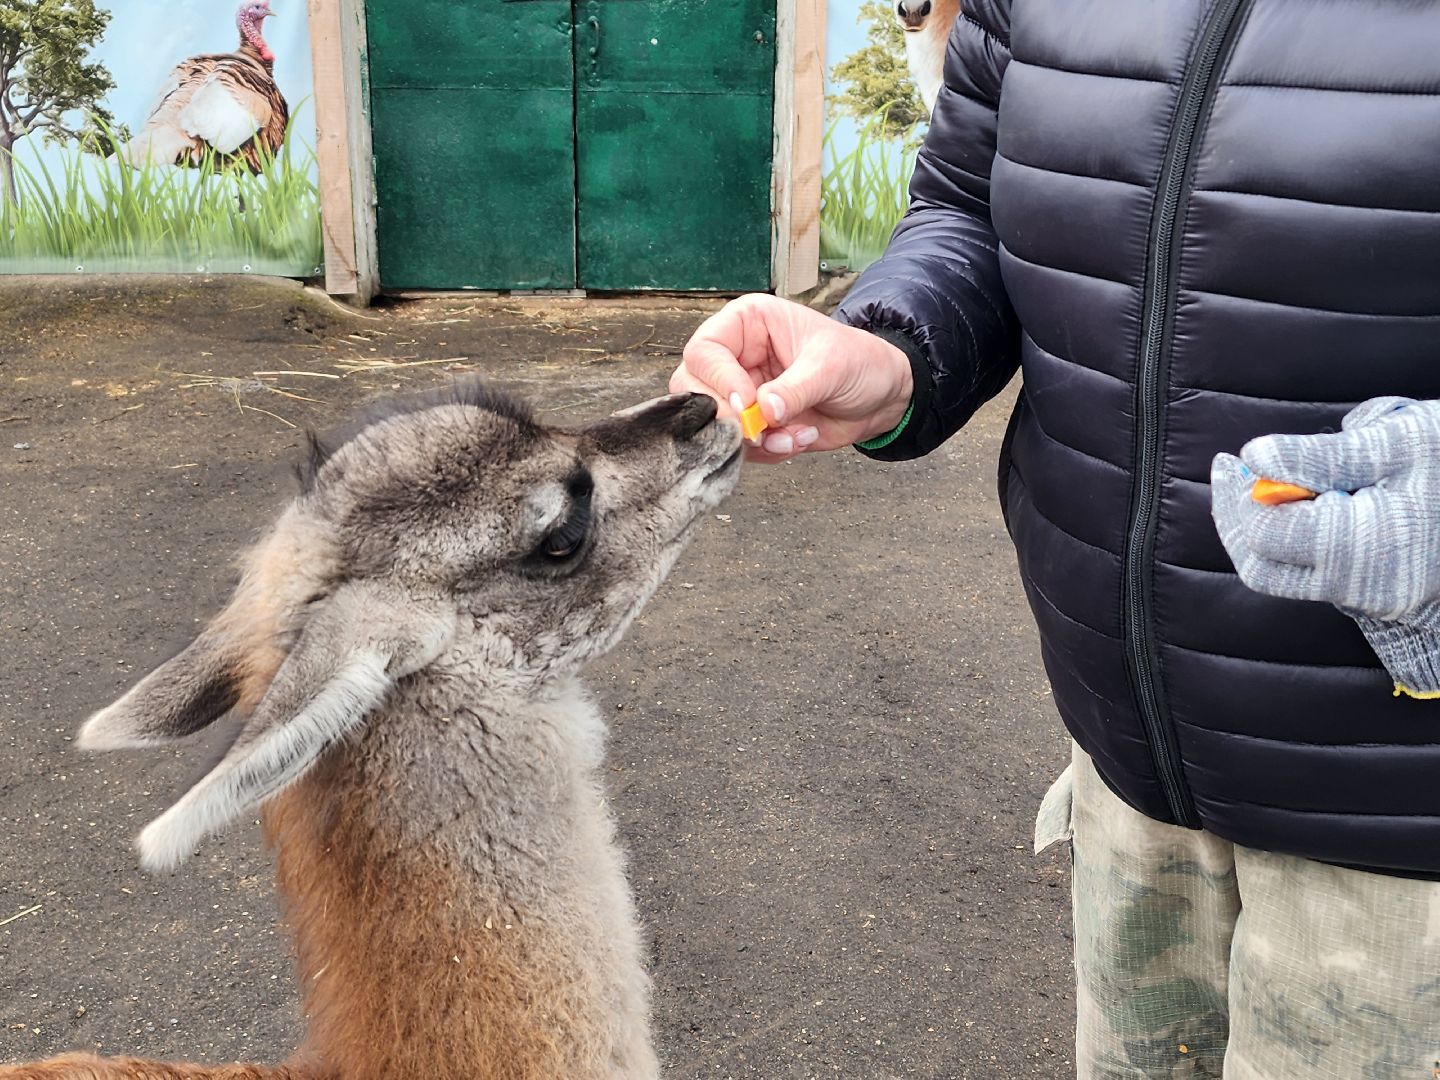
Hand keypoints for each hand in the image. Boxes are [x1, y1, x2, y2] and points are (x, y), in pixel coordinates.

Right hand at [671, 294, 912, 461]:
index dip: (719, 381)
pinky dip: (768, 452)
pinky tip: (798, 439)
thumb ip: (794, 389)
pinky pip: (739, 447)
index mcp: (747, 323)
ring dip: (754, 440)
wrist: (882, 396)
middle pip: (692, 389)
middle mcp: (735, 356)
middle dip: (727, 417)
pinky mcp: (753, 424)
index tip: (749, 405)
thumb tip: (763, 411)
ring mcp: (741, 392)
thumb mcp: (830, 367)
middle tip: (758, 431)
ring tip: (795, 435)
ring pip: (713, 424)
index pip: (704, 351)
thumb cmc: (858, 362)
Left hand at [1211, 397, 1439, 695]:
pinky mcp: (1382, 596)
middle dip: (1238, 522)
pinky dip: (1299, 539)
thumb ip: (1321, 456)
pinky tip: (1308, 499)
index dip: (1238, 498)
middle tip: (1232, 475)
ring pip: (1287, 574)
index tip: (1231, 461)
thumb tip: (1256, 456)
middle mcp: (1364, 588)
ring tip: (1270, 480)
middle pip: (1264, 568)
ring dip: (1266, 530)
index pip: (1265, 535)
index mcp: (1365, 550)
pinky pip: (1319, 573)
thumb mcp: (1400, 443)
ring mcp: (1374, 597)